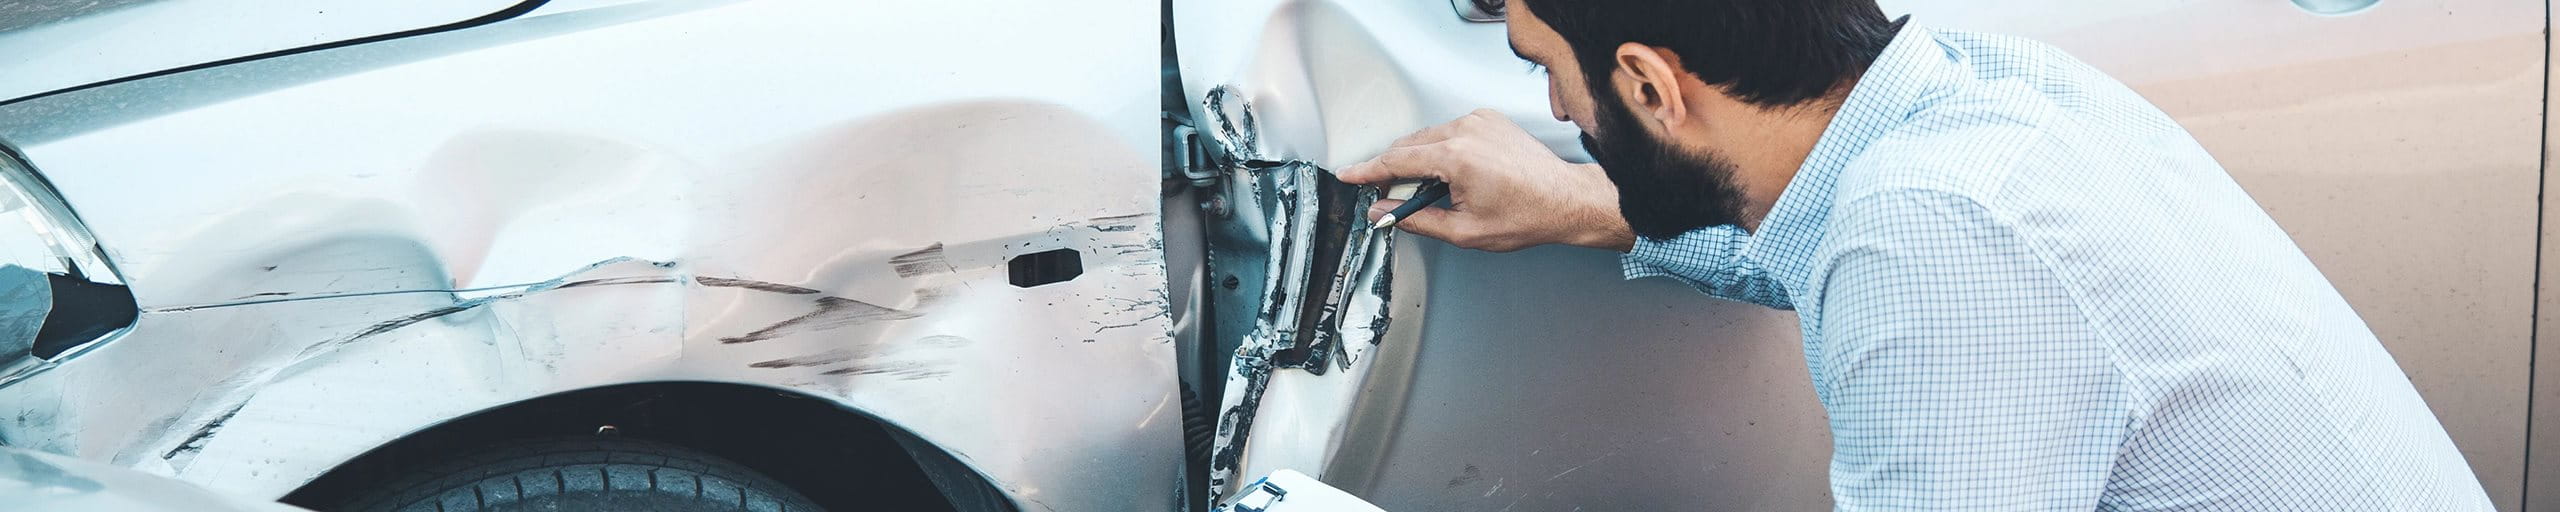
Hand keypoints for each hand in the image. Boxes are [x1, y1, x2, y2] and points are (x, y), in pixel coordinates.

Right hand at [1336, 109, 1634, 251]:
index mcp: (1457, 157)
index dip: (1368, 171)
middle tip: (1391, 198)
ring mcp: (1479, 120)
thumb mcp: (1464, 232)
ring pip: (1427, 137)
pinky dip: (1441, 149)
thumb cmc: (1527, 215)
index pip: (1397, 161)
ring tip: (1431, 192)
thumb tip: (1384, 213)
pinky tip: (1451, 173)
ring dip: (1419, 161)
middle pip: (1409, 146)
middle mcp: (1466, 130)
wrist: (1565, 199)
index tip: (1349, 175)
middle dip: (1394, 171)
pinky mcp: (1488, 119)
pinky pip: (1450, 130)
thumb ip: (1416, 219)